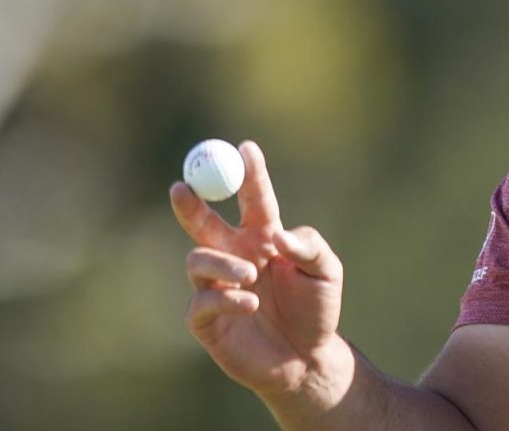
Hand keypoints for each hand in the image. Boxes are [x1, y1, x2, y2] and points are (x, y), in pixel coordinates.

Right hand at [171, 141, 351, 405]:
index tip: (246, 148)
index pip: (252, 199)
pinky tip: (249, 303)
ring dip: (221, 263)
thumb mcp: (327, 271)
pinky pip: (201, 300)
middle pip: (204, 222)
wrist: (309, 359)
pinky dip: (224, 298)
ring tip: (250, 276)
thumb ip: (309, 245)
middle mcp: (236, 256)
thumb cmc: (318, 310)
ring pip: (198, 259)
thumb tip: (277, 235)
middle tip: (181, 186)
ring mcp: (219, 286)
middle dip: (191, 203)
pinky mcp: (208, 320)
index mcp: (264, 237)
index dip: (248, 173)